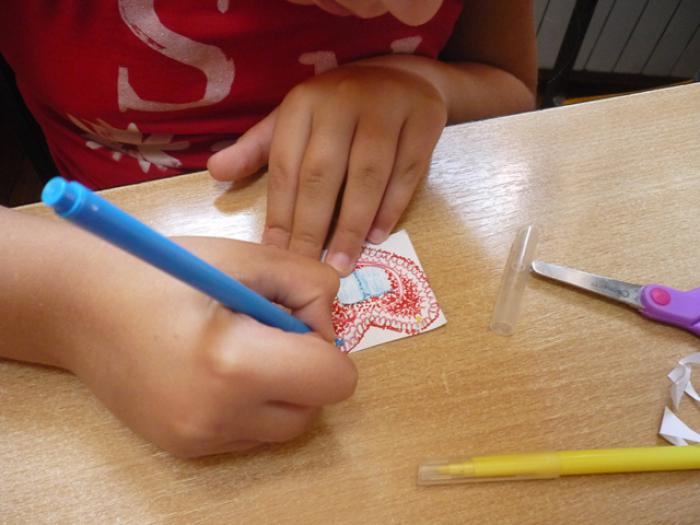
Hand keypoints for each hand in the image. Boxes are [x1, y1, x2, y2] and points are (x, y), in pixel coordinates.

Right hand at [60, 236, 356, 456]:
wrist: (76, 306)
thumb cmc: (160, 270)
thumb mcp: (244, 258)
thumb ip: (307, 282)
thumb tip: (331, 319)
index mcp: (233, 363)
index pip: (334, 379)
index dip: (326, 344)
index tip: (294, 317)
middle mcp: (219, 416)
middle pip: (315, 408)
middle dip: (307, 369)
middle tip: (267, 330)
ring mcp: (199, 439)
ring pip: (285, 426)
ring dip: (283, 391)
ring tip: (240, 349)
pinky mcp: (185, 449)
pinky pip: (250, 434)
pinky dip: (252, 405)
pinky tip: (215, 370)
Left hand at [208, 62, 446, 274]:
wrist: (399, 74)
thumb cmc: (336, 108)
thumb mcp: (293, 119)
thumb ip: (256, 149)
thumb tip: (214, 173)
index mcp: (303, 103)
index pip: (287, 166)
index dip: (280, 213)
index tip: (276, 253)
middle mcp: (341, 102)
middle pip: (323, 173)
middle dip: (313, 226)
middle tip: (309, 268)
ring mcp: (385, 109)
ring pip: (367, 175)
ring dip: (353, 224)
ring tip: (343, 262)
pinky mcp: (423, 120)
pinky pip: (406, 171)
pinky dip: (391, 206)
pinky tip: (377, 236)